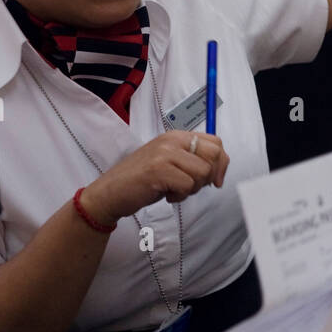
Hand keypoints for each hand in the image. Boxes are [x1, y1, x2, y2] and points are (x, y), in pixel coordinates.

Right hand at [83, 130, 229, 223]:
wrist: (109, 192)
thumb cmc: (141, 180)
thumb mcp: (169, 162)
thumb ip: (192, 160)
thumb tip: (219, 169)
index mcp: (176, 136)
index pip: (215, 142)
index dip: (221, 163)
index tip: (215, 180)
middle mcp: (171, 141)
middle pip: (214, 155)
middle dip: (209, 176)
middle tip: (191, 186)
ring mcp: (164, 154)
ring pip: (202, 172)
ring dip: (192, 188)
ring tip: (174, 189)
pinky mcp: (159, 170)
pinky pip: (188, 186)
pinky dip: (180, 196)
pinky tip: (166, 195)